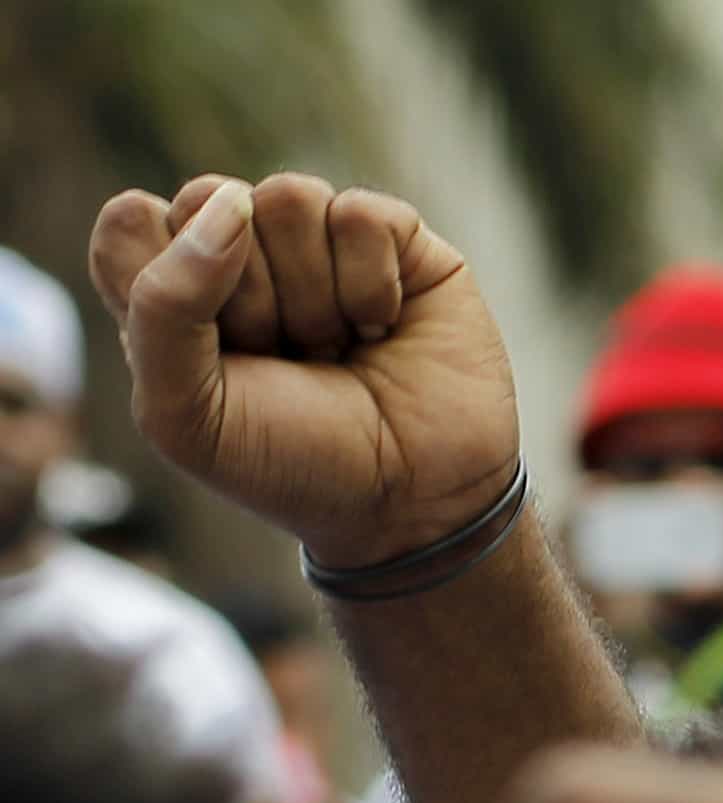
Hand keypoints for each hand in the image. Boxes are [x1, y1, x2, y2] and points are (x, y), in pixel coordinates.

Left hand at [89, 175, 520, 567]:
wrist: (413, 507)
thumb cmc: (293, 466)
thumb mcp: (186, 414)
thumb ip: (162, 305)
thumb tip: (232, 202)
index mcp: (173, 290)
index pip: (131, 222)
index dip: (165, 281)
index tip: (211, 359)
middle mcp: (243, 254)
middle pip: (209, 201)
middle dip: (250, 298)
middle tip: (286, 361)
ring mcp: (320, 241)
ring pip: (288, 198)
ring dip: (315, 296)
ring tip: (338, 348)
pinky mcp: (396, 241)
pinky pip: (361, 214)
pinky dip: (372, 284)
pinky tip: (384, 327)